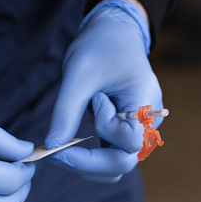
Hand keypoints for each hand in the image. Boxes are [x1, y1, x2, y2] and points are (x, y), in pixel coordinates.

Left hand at [45, 0, 163, 182]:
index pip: (129, 140)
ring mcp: (140, 132)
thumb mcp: (78, 75)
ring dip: (88, 163)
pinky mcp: (127, 135)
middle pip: (123, 163)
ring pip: (116, 167)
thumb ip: (66, 112)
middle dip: (87, 162)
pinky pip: (111, 157)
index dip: (105, 129)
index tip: (92, 101)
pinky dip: (91, 157)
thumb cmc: (99, 47)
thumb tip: (51, 146)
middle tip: (55, 151)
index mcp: (146, 103)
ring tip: (68, 140)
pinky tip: (75, 139)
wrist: (114, 34)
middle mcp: (149, 123)